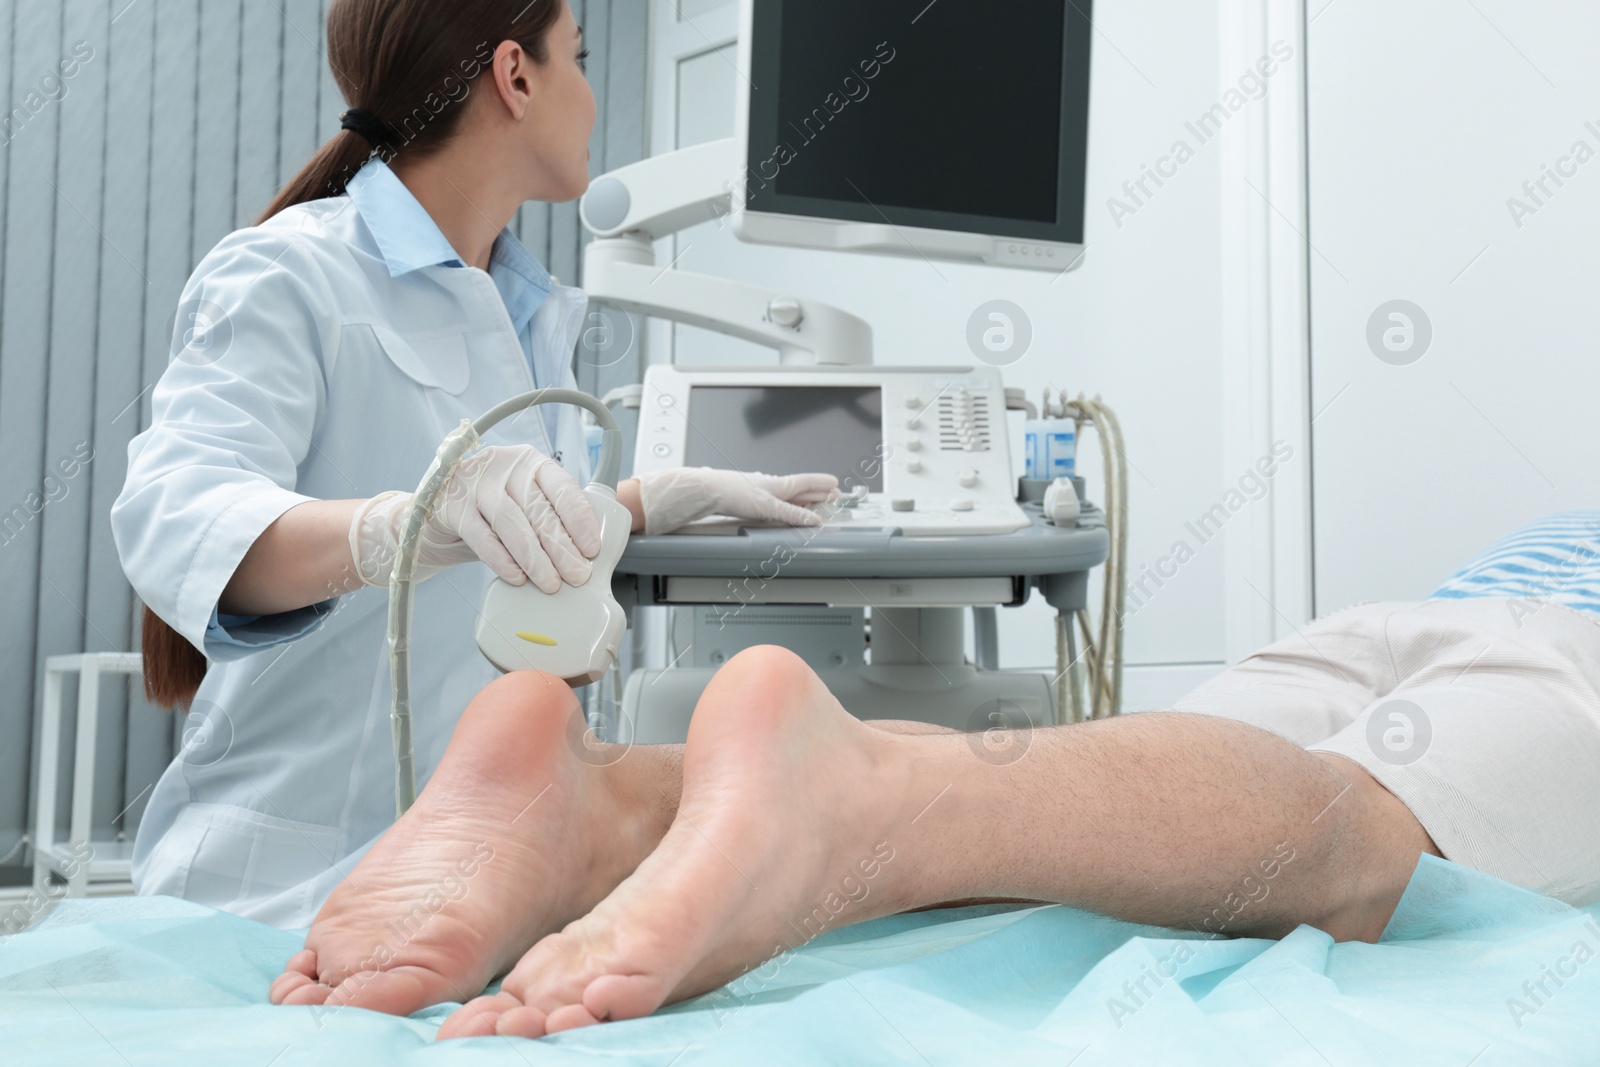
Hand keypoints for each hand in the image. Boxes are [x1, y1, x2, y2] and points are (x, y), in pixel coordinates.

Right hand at [350, 446, 601, 592]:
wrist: (438, 510)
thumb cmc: (493, 510)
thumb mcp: (524, 502)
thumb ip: (550, 517)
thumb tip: (585, 554)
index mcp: (530, 462)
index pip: (563, 487)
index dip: (580, 520)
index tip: (592, 549)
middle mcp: (504, 466)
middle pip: (539, 509)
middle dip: (562, 547)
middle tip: (578, 575)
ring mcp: (474, 484)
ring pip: (512, 523)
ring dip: (535, 558)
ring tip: (551, 583)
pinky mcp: (452, 506)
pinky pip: (482, 538)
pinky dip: (503, 560)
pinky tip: (518, 577)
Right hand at [637, 467, 838, 535]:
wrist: (701, 488)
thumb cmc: (713, 492)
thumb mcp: (738, 497)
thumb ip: (751, 501)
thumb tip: (757, 502)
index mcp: (763, 484)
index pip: (792, 484)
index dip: (811, 485)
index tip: (827, 484)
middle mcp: (767, 486)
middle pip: (800, 487)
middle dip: (820, 489)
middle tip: (838, 490)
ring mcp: (766, 494)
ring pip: (799, 494)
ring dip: (817, 496)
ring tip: (834, 495)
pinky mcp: (762, 504)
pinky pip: (787, 512)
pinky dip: (801, 515)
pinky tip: (814, 519)